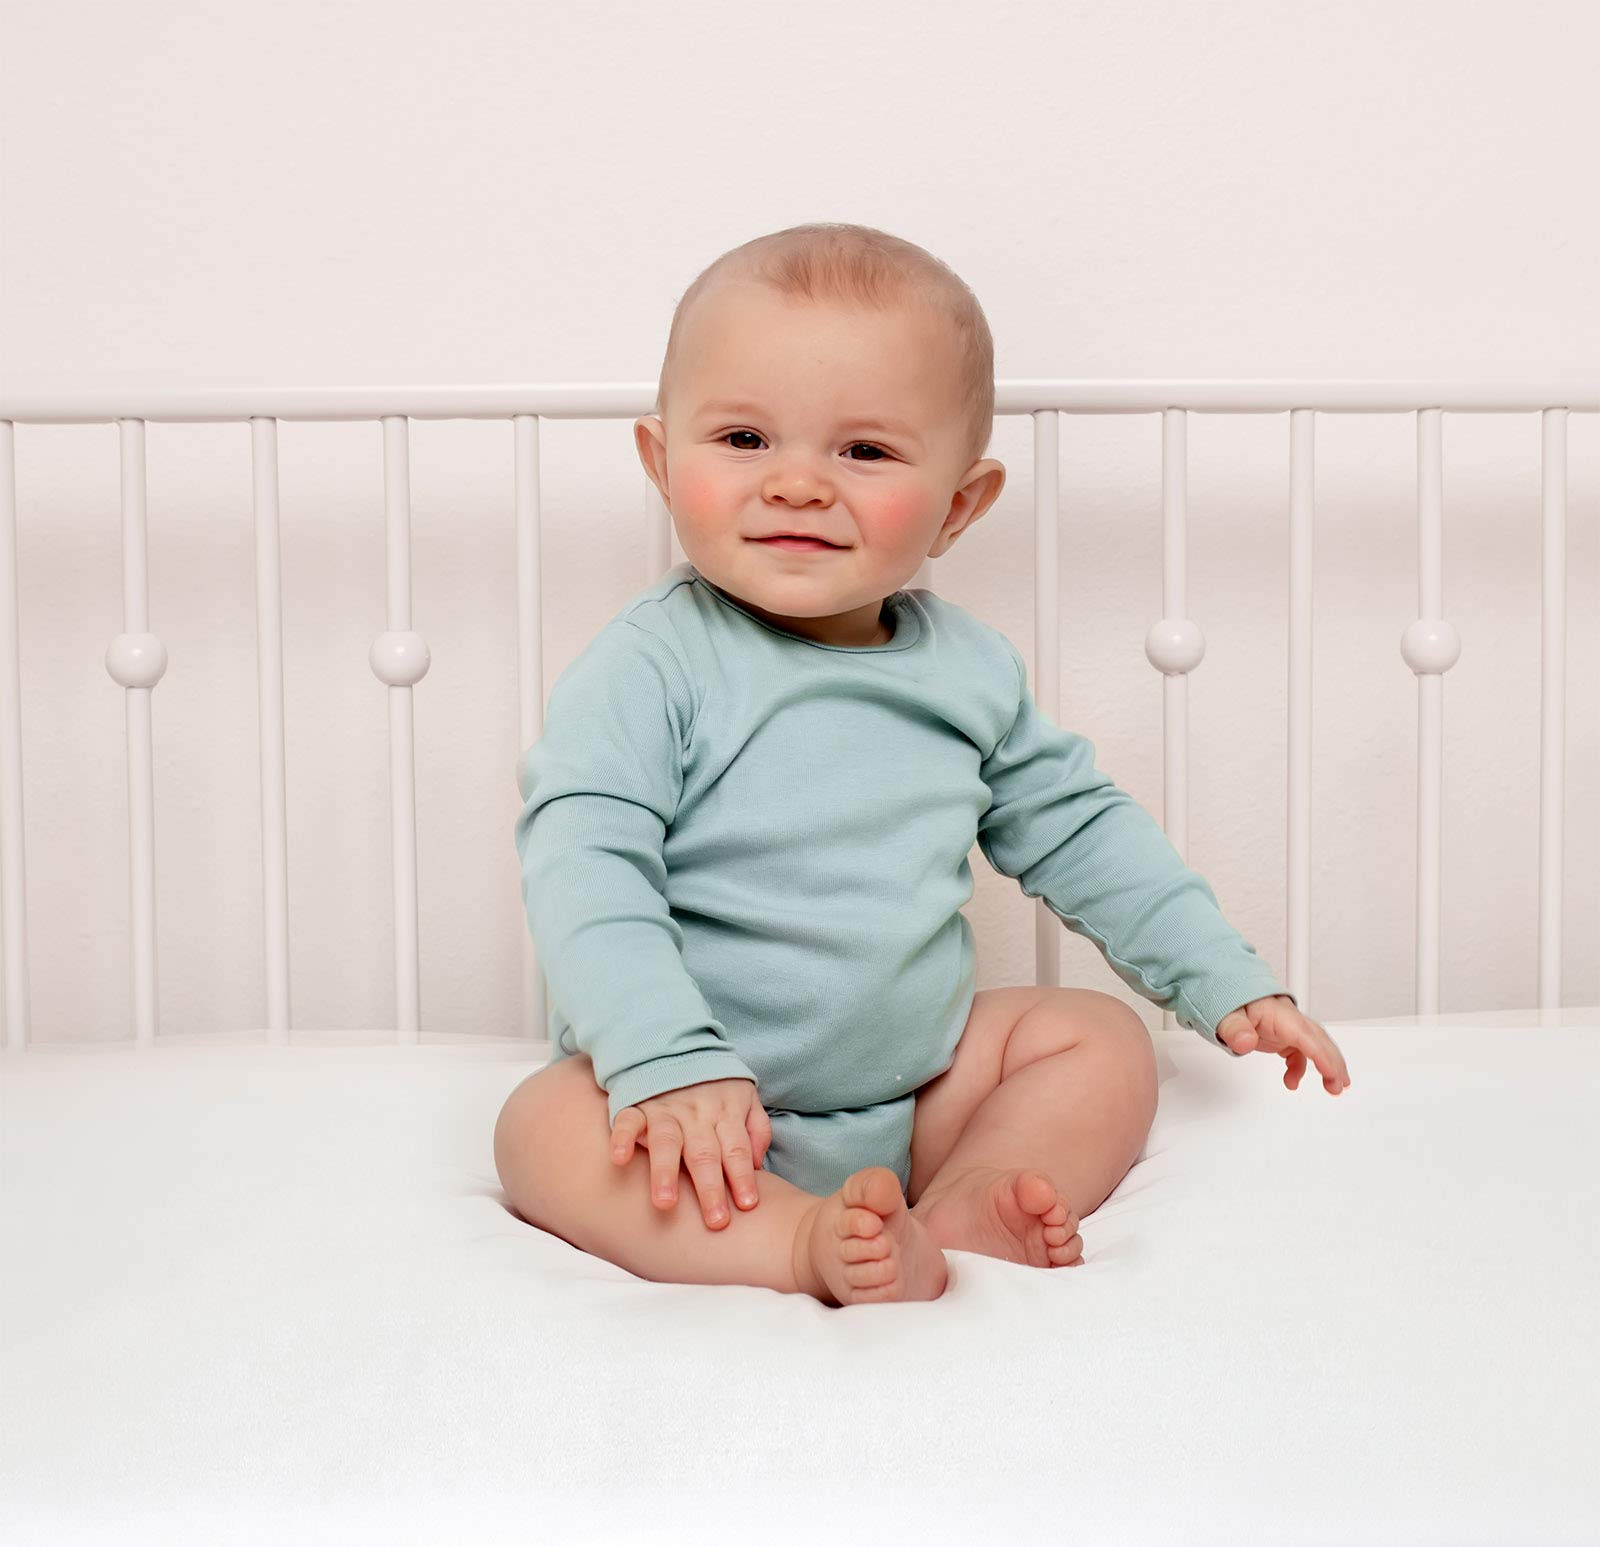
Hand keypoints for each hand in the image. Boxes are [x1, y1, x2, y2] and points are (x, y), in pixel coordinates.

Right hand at [609, 1077, 772, 1228]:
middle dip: (710, 1188)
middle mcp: (696, 1114)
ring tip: (665, 1204)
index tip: (747, 1206)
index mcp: (725, 1112)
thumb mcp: (746, 1096)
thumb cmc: (715, 1083)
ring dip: (665, 1172)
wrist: (675, 1045)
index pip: (736, 1149)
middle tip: (715, 1222)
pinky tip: (619, 1159)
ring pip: (666, 1142)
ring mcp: (665, 1109)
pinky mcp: (637, 1105)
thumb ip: (757, 1128)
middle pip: (705, 1154)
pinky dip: (621, 1137)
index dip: (742, 1177)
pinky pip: (627, 1120)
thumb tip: (757, 1165)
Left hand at [1216, 995, 1350, 1094]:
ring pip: (1314, 1045)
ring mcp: (1287, 1027)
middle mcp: (1288, 1018)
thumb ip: (1235, 1028)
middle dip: (1333, 1062)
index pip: (1305, 1035)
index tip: (1332, 1073)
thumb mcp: (1226, 1014)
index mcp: (1278, 1012)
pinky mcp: (1282, 1034)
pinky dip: (1299, 1068)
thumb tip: (1245, 1042)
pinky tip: (1291, 1081)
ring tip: (1334, 1087)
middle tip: (1340, 1085)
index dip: (1321, 1055)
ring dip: (1326, 1065)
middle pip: (1318, 1039)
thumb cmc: (1229, 999)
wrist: (1226, 988)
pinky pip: (1298, 1052)